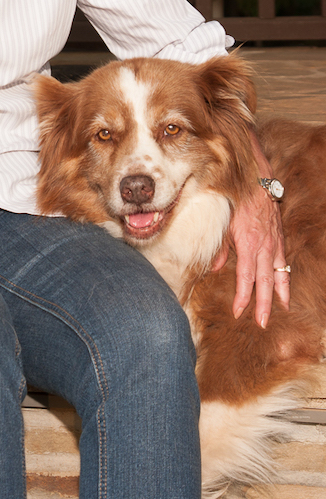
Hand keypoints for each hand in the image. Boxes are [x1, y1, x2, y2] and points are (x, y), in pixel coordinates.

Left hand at [210, 132, 287, 326]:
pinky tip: (285, 287)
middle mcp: (264, 245)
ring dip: (278, 293)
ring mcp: (274, 241)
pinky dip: (285, 275)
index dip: (243, 297)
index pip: (246, 277)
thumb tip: (213, 269)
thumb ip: (219, 247)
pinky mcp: (278, 236)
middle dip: (263, 303)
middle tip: (261, 323)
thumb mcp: (221, 222)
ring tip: (281, 310)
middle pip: (264, 281)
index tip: (238, 312)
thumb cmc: (234, 198)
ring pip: (278, 272)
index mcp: (249, 243)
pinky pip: (283, 260)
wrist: (255, 176)